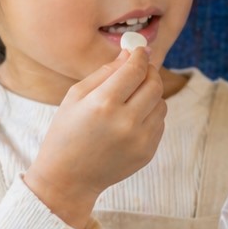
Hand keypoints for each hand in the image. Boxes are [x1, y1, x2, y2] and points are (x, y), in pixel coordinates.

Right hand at [23, 46, 166, 228]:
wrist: (68, 179)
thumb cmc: (66, 133)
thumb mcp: (76, 96)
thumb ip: (105, 72)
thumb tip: (130, 53)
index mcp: (104, 104)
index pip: (135, 69)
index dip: (140, 55)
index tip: (140, 49)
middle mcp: (125, 122)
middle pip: (154, 84)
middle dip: (149, 71)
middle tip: (141, 68)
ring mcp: (140, 140)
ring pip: (161, 103)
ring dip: (150, 94)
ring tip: (132, 97)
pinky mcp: (147, 152)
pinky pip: (159, 123)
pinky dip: (150, 114)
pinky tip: (131, 119)